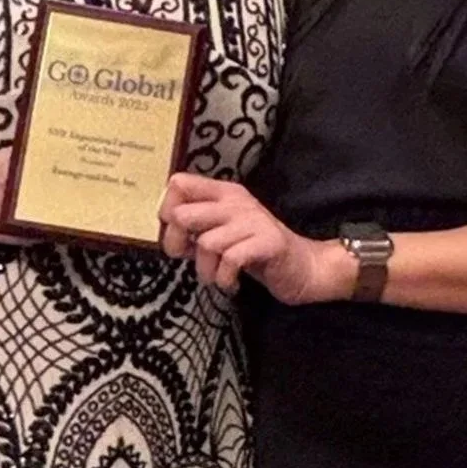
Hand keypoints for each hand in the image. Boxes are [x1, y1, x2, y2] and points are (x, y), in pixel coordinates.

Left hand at [160, 173, 345, 304]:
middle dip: (177, 245)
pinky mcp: (268, 243)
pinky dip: (225, 279)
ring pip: (206, 243)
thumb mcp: (221, 233)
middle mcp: (236, 202)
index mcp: (223, 193)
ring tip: (217, 276)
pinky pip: (230, 260)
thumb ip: (194, 228)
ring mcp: (253, 221)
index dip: (166, 211)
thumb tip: (164, 230)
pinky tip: (233, 283)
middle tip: (191, 259)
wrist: (302, 267)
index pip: (178, 184)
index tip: (179, 234)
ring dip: (206, 270)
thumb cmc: (255, 252)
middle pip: (182, 214)